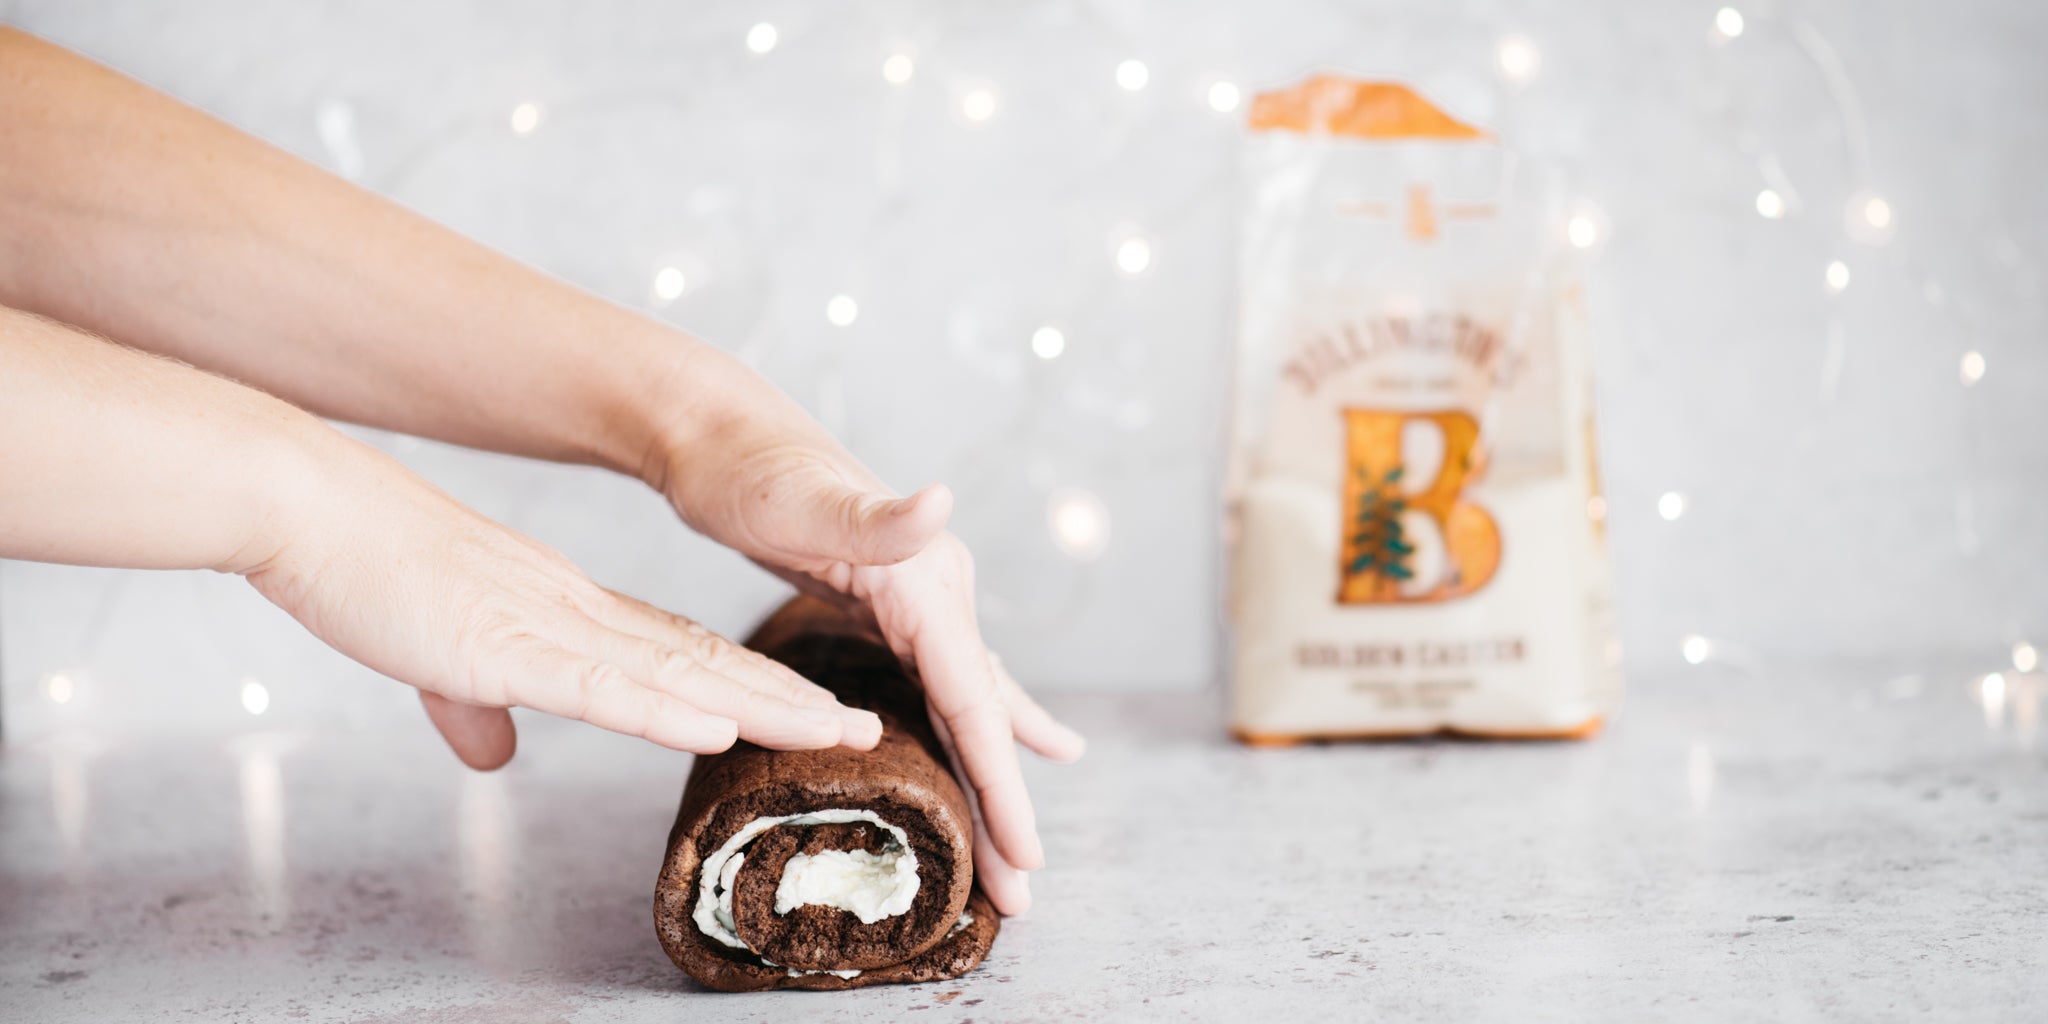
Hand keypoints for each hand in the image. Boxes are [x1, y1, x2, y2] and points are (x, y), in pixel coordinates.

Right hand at [243, 436, 882, 769]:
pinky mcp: (503, 645)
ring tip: (837, 734)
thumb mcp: (435, 653)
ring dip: (761, 709)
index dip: (750, 684)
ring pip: (678, 675)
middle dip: (787, 702)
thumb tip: (495, 753)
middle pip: (704, 664)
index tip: (809, 708)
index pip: (680, 652)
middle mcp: (577, 614)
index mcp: (566, 611)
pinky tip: (717, 728)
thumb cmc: (364, 572)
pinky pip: (599, 685)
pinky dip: (662, 709)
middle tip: (863, 729)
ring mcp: (546, 628)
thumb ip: (473, 704)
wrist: (309, 507)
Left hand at [644, 358, 1084, 914]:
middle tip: (1023, 896)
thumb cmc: (745, 469)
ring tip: (1023, 842)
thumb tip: (941, 499)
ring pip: (969, 706)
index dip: (999, 784)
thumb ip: (873, 515)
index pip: (973, 701)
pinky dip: (972, 723)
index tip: (1026, 857)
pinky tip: (991, 738)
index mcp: (925, 584)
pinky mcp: (890, 604)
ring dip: (992, 777)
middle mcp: (938, 591)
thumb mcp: (796, 499)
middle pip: (980, 717)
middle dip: (1002, 807)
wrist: (719, 429)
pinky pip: (943, 684)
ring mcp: (919, 599)